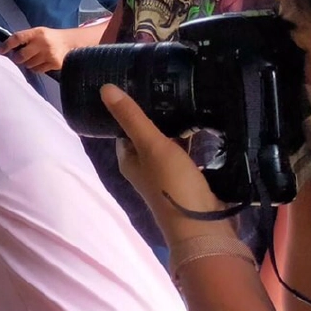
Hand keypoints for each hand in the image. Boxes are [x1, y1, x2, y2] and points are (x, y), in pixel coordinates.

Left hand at [0, 26, 72, 73]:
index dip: (6, 45)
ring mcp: (49, 54)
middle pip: (20, 56)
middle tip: (21, 56)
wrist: (70, 42)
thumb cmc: (49, 38)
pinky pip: (37, 70)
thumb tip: (6, 48)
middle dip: (18, 58)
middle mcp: (43, 43)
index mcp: (37, 32)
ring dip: (28, 63)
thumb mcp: (38, 33)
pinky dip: (36, 68)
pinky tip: (41, 62)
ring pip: (28, 64)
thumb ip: (25, 38)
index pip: (17, 38)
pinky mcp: (54, 63)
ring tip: (35, 57)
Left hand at [99, 85, 232, 243]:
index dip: (132, 108)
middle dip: (160, 115)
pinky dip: (195, 141)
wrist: (205, 227)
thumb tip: (104, 88)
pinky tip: (206, 125)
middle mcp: (145, 167)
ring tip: (191, 98)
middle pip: (149, 135)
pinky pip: (190, 154)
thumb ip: (131, 118)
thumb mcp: (150, 145)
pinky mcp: (191, 179)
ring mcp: (168, 175)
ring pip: (171, 144)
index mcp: (129, 160)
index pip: (125, 127)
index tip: (146, 83)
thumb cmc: (172, 185)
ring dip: (179, 127)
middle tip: (175, 86)